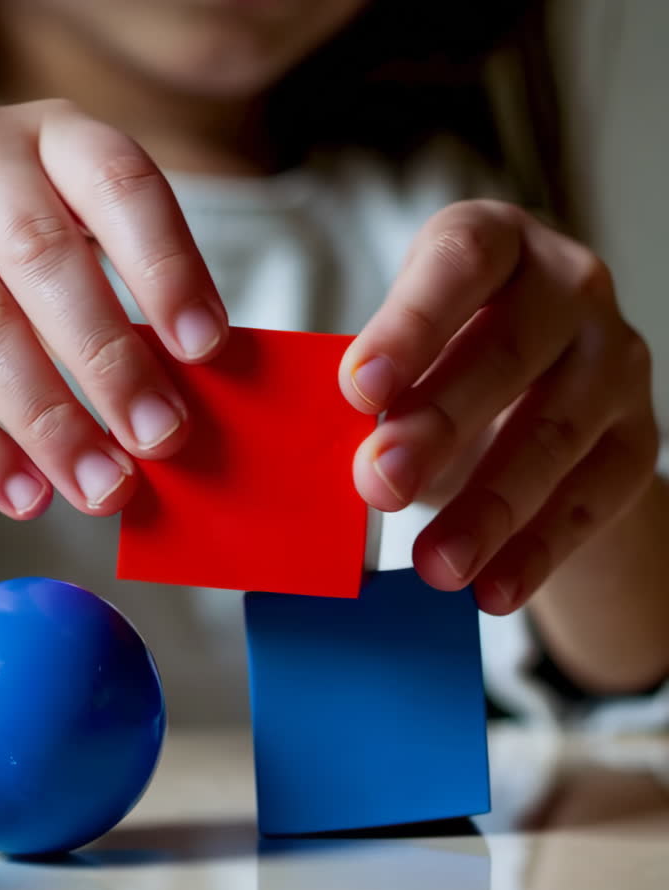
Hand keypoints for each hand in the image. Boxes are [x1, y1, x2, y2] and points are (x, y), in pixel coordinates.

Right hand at [0, 100, 226, 519]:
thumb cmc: (47, 245)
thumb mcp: (95, 237)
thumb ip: (142, 302)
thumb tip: (185, 408)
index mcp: (58, 139)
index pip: (120, 186)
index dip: (166, 266)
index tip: (205, 347)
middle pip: (42, 257)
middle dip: (108, 360)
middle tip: (159, 438)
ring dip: (44, 419)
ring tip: (100, 486)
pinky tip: (26, 494)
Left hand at [342, 201, 658, 614]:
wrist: (546, 416)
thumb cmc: (450, 370)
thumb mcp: (410, 358)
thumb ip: (371, 390)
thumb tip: (309, 451)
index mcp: (498, 244)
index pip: (462, 259)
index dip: (410, 322)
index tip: (358, 389)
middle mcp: (569, 287)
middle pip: (507, 352)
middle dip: (439, 424)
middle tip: (379, 483)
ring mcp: (615, 362)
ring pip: (554, 435)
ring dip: (489, 508)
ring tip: (435, 565)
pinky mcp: (636, 438)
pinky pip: (591, 499)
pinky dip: (537, 551)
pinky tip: (492, 589)